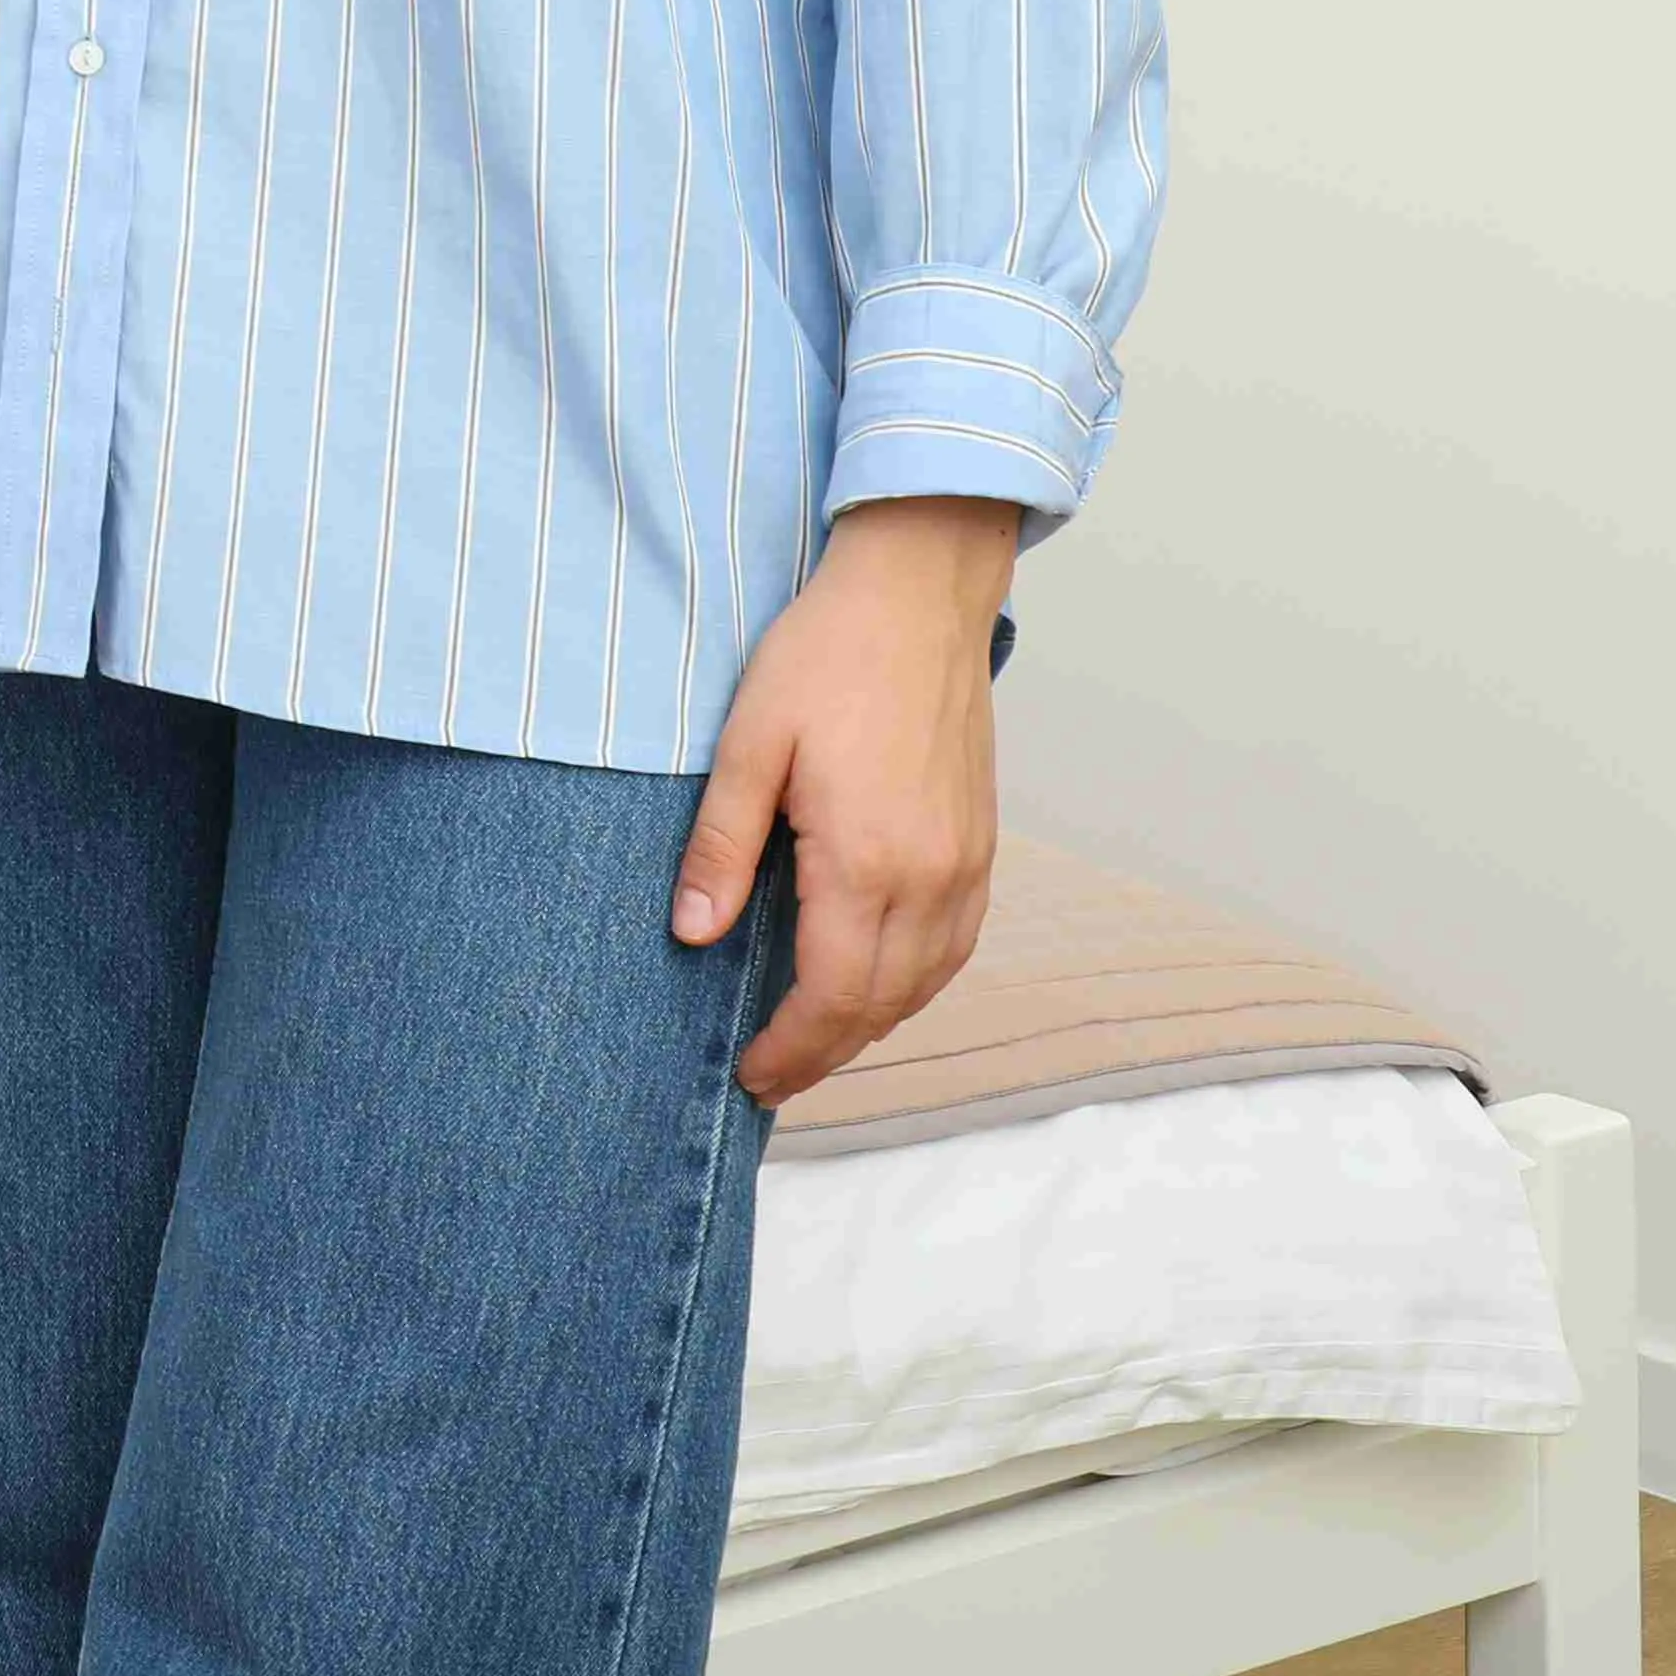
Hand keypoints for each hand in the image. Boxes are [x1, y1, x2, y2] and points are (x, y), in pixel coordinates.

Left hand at [682, 495, 1019, 1104]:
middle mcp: (933, 878)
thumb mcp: (747, 745)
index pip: (831, 993)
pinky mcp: (982, 844)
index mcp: (869, 862)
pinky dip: (913, 983)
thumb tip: (693, 934)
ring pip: (925, 982)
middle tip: (771, 1079)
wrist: (916, 596)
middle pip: (882, 1004)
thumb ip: (721, 846)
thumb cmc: (824, 658)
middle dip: (825, 1052)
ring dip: (871, 1024)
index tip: (749, 1077)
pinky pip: (954, 945)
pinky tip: (876, 983)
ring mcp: (968, 864)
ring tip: (813, 1045)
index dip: (791, 1047)